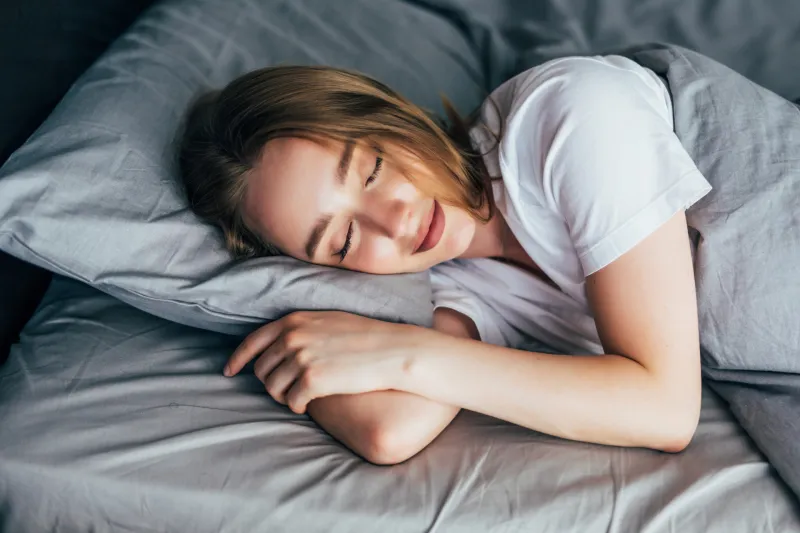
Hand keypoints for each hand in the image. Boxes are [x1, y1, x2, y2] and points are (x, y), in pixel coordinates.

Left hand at [224, 311, 431, 413]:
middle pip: (261, 370)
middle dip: (271, 382)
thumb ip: (299, 329)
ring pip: (273, 389)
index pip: (253, 341)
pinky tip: (312, 401)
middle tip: (290, 389)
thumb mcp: (327, 321)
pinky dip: (298, 406)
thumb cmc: (365, 337)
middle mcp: (292, 337)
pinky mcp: (311, 380)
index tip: (229, 371)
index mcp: (293, 321)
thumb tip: (278, 344)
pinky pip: (291, 402)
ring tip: (303, 395)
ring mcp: (300, 358)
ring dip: (284, 396)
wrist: (392, 351)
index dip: (238, 359)